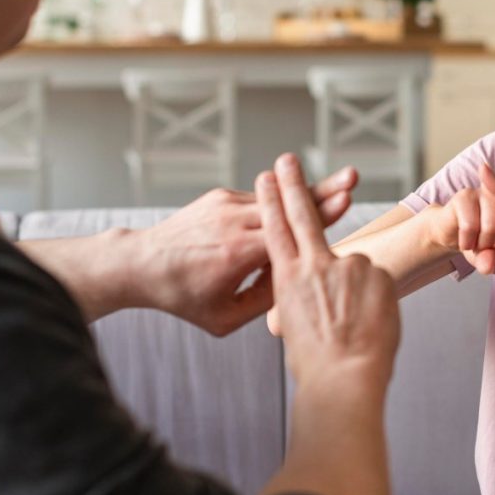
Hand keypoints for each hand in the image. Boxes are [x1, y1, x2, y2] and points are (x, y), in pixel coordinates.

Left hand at [127, 166, 358, 335]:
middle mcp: (233, 222)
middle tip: (353, 176)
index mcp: (237, 254)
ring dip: (308, 193)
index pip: (289, 231)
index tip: (347, 200)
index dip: (321, 215)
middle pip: (290, 205)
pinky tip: (301, 205)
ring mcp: (226, 204)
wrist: (141, 264)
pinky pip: (259, 200)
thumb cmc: (184, 298)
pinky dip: (280, 205)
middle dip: (324, 191)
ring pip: (277, 198)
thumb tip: (298, 279)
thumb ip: (265, 302)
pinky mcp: (221, 196)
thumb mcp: (224, 318)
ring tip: (342, 183)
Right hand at [257, 154, 399, 394]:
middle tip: (286, 159)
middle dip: (293, 185)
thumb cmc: (317, 363)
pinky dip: (377, 299)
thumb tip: (316, 288)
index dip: (271, 201)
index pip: (276, 229)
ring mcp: (348, 266)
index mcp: (288, 279)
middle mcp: (315, 265)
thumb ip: (303, 296)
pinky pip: (378, 281)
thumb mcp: (295, 326)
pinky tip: (372, 324)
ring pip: (353, 269)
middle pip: (302, 215)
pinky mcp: (377, 273)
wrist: (344, 378)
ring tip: (355, 326)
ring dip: (356, 293)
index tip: (266, 177)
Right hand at [426, 169, 494, 274]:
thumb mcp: (493, 259)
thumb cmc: (481, 245)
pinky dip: (469, 238)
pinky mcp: (463, 198)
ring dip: (488, 238)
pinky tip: (467, 246)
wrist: (447, 234)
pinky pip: (470, 222)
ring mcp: (485, 195)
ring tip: (481, 250)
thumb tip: (488, 265)